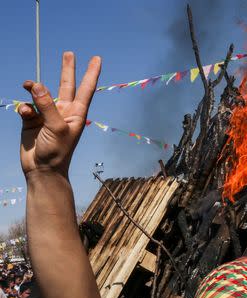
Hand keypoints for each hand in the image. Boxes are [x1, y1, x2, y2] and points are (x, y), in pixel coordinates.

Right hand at [19, 52, 101, 177]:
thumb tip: (36, 85)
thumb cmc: (57, 152)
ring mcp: (47, 114)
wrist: (42, 169)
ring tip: (27, 85)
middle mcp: (63, 111)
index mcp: (77, 113)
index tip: (97, 58)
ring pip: (40, 93)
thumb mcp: (56, 128)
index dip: (91, 73)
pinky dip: (24, 108)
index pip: (86, 88)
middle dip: (67, 69)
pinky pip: (26, 106)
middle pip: (66, 85)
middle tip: (69, 53)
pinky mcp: (32, 119)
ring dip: (33, 88)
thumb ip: (47, 105)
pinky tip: (25, 114)